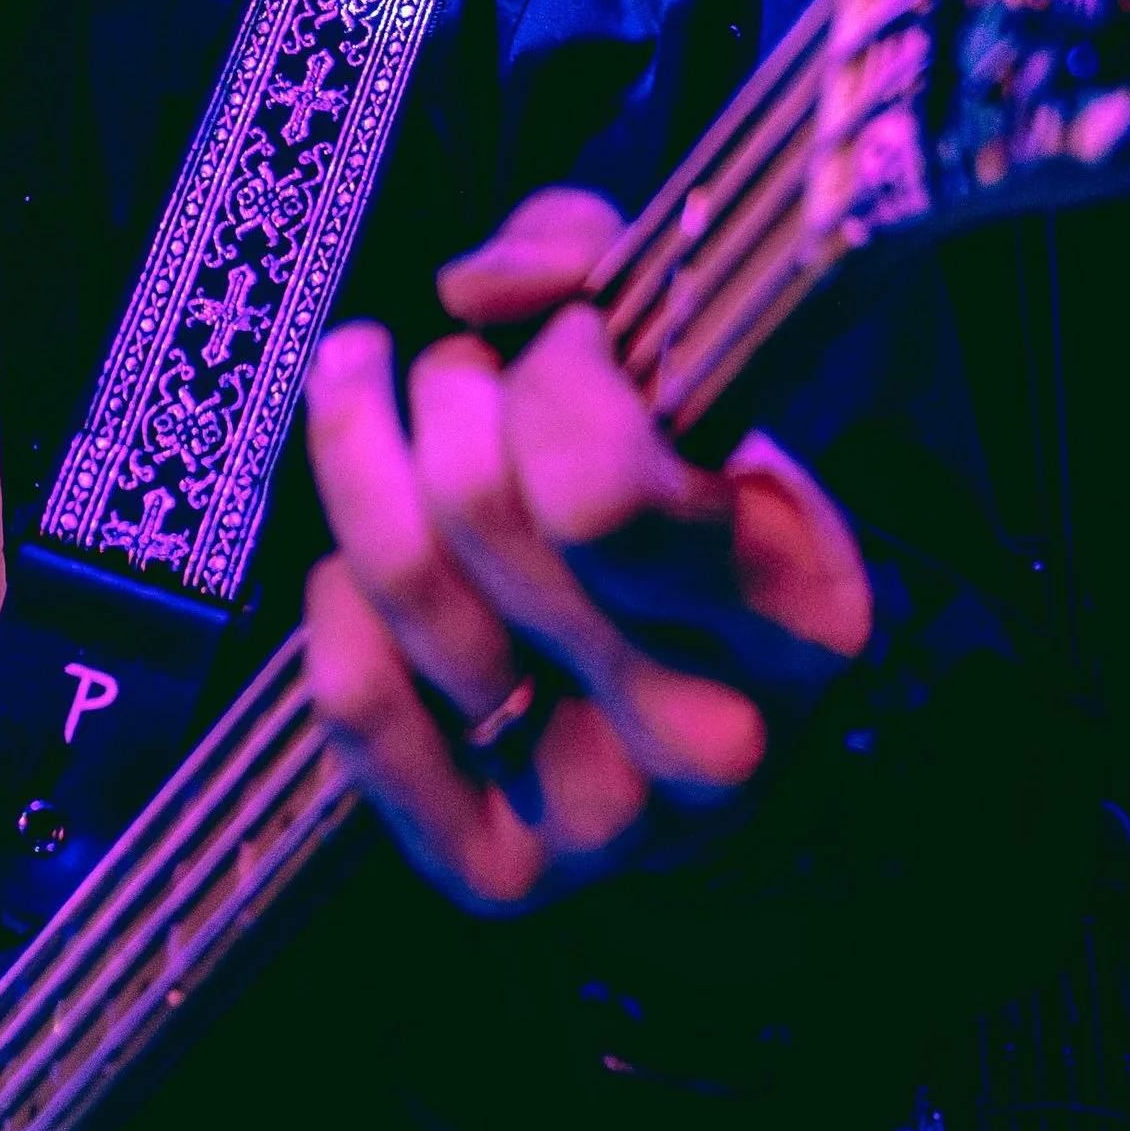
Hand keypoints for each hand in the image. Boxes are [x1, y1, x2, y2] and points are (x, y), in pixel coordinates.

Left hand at [303, 187, 872, 913]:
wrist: (705, 688)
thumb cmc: (691, 497)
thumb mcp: (688, 353)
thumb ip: (590, 260)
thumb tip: (479, 286)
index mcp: (799, 609)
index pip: (595, 483)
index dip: (552, 372)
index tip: (568, 341)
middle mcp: (714, 737)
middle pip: (481, 513)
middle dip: (449, 390)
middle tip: (465, 371)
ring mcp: (604, 819)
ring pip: (401, 586)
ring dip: (367, 456)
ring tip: (386, 412)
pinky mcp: (498, 870)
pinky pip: (356, 701)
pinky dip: (331, 602)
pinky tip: (357, 560)